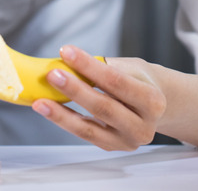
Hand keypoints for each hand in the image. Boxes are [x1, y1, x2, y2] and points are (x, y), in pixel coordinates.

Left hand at [32, 45, 166, 150]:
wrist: (157, 107)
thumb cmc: (140, 81)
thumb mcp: (132, 68)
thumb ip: (105, 67)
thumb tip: (68, 61)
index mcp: (153, 101)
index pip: (116, 82)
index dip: (89, 67)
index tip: (66, 51)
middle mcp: (143, 127)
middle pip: (103, 107)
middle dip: (75, 90)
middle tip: (52, 75)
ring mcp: (127, 141)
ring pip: (89, 129)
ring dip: (61, 114)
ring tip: (40, 101)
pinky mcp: (111, 147)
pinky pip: (84, 134)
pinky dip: (64, 121)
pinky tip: (48, 110)